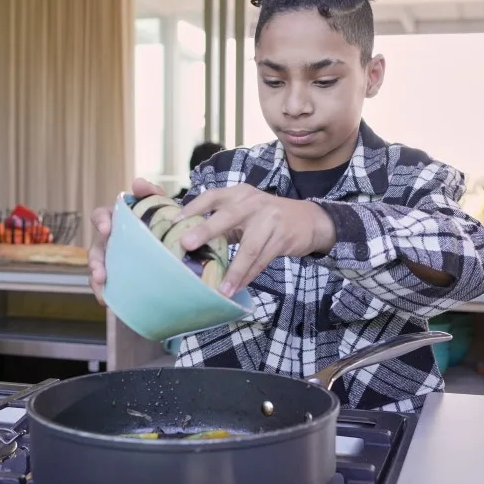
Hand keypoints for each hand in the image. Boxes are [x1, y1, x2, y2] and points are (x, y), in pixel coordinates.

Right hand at [88, 178, 166, 304]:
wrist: (178, 244)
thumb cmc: (163, 222)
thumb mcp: (161, 205)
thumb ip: (151, 192)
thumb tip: (137, 182)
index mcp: (116, 221)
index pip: (100, 216)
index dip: (101, 221)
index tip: (107, 229)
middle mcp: (110, 240)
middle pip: (95, 248)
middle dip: (95, 260)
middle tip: (101, 271)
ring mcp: (113, 259)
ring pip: (97, 268)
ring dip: (96, 278)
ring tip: (102, 289)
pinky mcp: (119, 276)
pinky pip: (107, 285)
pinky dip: (104, 293)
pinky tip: (107, 301)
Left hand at [176, 185, 336, 296]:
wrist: (309, 219)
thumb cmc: (267, 217)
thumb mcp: (245, 212)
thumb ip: (221, 223)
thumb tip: (189, 241)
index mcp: (239, 194)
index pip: (212, 196)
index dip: (192, 208)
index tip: (174, 222)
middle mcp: (253, 203)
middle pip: (228, 216)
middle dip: (206, 230)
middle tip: (186, 244)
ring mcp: (270, 220)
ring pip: (249, 248)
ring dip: (234, 271)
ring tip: (221, 289)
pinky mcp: (282, 238)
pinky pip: (262, 261)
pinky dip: (248, 276)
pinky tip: (236, 288)